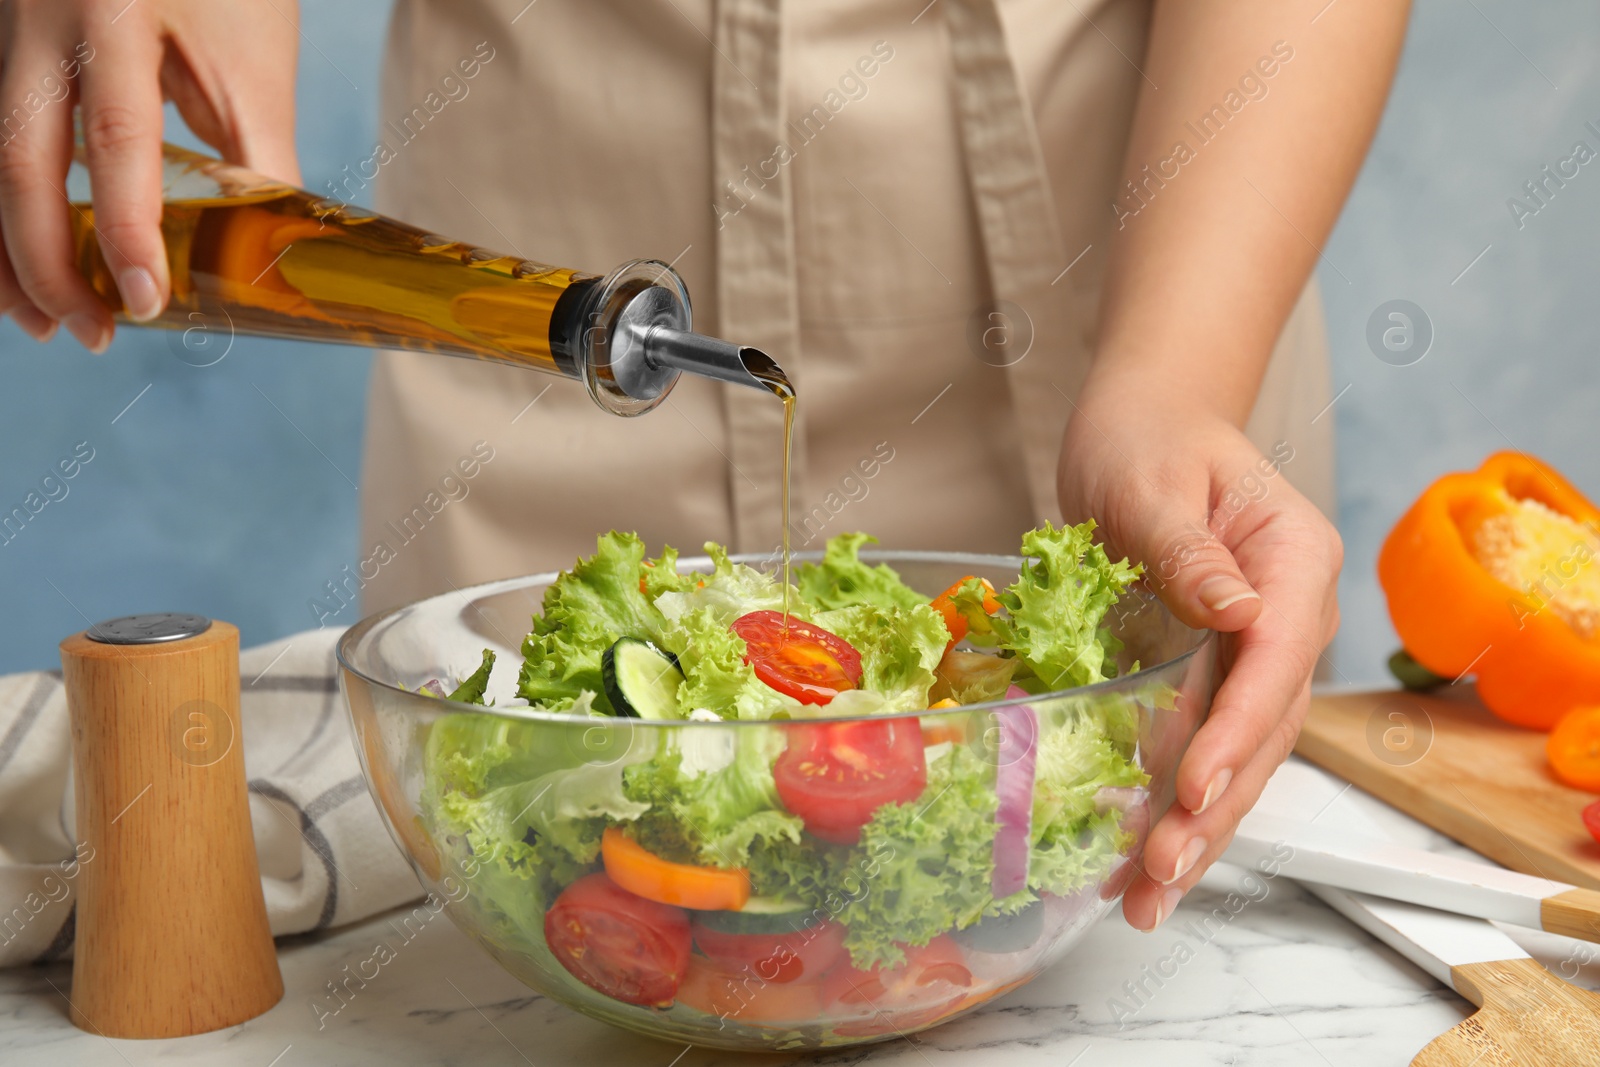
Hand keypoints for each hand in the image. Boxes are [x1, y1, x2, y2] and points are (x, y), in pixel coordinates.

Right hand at [0, 0, 299, 350]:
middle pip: (20, 157)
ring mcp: (4, 33)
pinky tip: (22, 267)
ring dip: (7, 250)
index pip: (115, 139)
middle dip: (47, 262)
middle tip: (91, 335)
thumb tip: (267, 255)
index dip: (125, 229)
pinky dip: (4, 212)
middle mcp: (39, 19)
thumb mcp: (251, 58)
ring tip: (45, 322)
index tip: (145, 302)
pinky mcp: (0, 51)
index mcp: (113, 12)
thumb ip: (256, 153)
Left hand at [1057, 386, 1341, 930]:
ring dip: (1197, 830)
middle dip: (1214, 809)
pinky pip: (1205, 747)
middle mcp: (1290, 617)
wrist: (1142, 426)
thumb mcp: (1155, 480)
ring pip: (1240, 757)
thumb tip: (1235, 610)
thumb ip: (1189, 549)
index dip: (1236, 732)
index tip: (1190, 787)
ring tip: (1146, 899)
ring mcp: (1258, 652)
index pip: (1276, 661)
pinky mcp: (1216, 672)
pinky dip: (1175, 805)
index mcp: (1294, 562)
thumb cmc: (1147, 439)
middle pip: (1265, 731)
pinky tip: (1138, 861)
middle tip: (1160, 875)